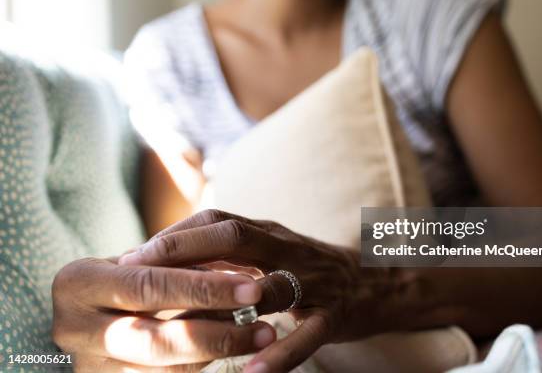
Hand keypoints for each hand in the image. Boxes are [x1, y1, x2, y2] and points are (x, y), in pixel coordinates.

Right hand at [52, 257, 276, 371]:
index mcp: (77, 282)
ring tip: (260, 338)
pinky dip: (203, 366)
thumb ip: (179, 266)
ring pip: (164, 369)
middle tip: (265, 327)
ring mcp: (87, 365)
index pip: (149, 285)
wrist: (94, 309)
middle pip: (156, 340)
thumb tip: (242, 283)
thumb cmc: (130, 275)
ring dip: (218, 354)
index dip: (202, 288)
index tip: (253, 288)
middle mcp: (73, 328)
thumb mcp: (145, 261)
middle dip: (217, 334)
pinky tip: (236, 352)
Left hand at [119, 210, 416, 372]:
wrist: (375, 281)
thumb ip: (229, 252)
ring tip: (185, 327)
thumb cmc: (307, 268)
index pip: (217, 220)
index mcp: (271, 231)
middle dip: (185, 254)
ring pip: (272, 287)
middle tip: (140, 280)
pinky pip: (306, 336)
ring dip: (229, 304)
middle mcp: (289, 248)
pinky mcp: (334, 316)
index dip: (175, 235)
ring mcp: (314, 281)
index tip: (132, 255)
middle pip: (236, 238)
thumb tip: (168, 260)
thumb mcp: (271, 249)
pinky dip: (279, 355)